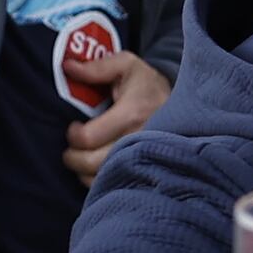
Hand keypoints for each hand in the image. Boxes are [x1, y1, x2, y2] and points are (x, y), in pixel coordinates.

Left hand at [61, 51, 168, 181]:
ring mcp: (144, 158)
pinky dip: (100, 181)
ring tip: (85, 158)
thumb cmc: (147, 85)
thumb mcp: (127, 66)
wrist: (183, 105)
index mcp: (132, 112)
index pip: (89, 137)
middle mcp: (139, 139)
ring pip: (102, 178)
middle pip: (92, 163)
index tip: (74, 128)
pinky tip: (99, 167)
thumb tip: (68, 67)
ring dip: (85, 172)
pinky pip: (116, 186)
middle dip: (73, 158)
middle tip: (72, 149)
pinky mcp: (147, 171)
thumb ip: (97, 67)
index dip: (73, 135)